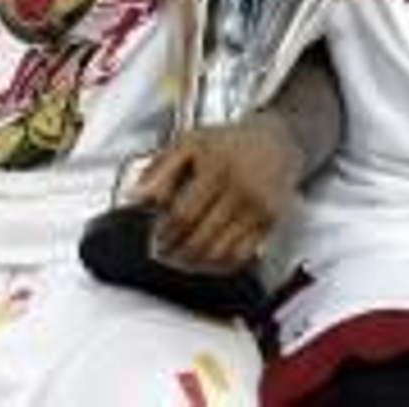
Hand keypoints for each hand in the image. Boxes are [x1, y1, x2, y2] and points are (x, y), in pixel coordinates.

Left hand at [132, 113, 304, 273]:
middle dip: (177, 253)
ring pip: (220, 254)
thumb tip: (134, 199)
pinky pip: (242, 256)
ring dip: (196, 265)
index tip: (154, 240)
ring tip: (180, 262)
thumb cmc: (224, 143)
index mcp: (215, 169)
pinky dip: (220, 267)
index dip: (165, 233)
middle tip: (163, 256)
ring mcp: (257, 210)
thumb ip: (159, 171)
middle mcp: (239, 191)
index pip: (184, 215)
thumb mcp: (187, 143)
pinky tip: (205, 263)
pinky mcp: (270, 224)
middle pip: (201, 238)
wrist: (274, 141)